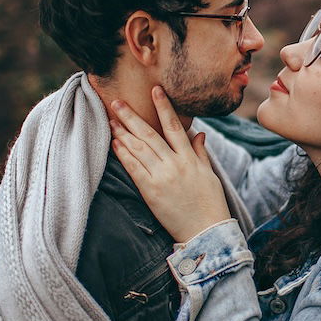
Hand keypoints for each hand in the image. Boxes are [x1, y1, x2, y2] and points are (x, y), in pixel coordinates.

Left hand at [110, 86, 232, 242]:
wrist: (206, 230)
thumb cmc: (209, 203)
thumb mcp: (208, 174)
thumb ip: (199, 153)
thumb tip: (200, 134)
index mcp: (189, 158)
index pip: (174, 126)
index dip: (164, 106)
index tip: (155, 90)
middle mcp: (174, 164)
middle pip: (149, 134)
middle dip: (132, 117)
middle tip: (117, 102)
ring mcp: (161, 177)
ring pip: (139, 149)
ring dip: (123, 133)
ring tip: (111, 120)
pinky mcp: (151, 191)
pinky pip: (134, 169)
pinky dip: (124, 155)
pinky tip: (115, 143)